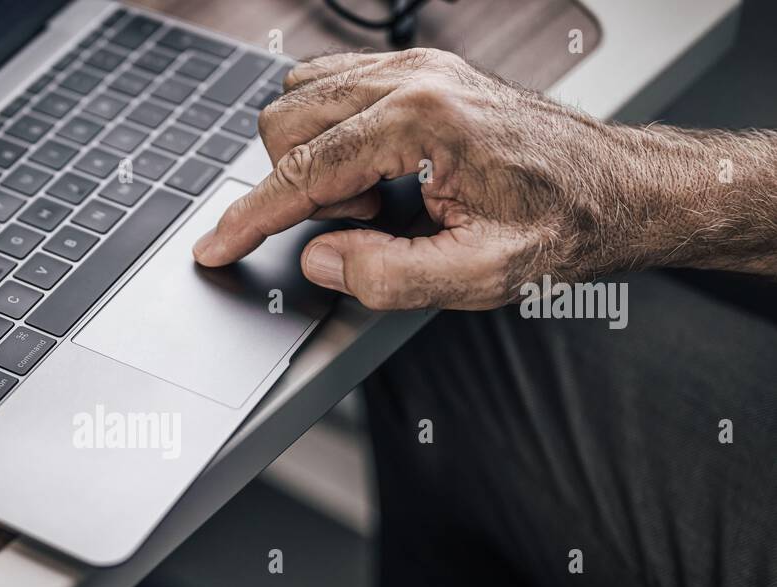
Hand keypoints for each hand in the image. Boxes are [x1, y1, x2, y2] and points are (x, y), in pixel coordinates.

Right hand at [191, 48, 776, 308]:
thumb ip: (389, 276)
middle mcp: (414, 77)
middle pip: (286, 122)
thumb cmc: (559, 226)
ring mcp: (415, 66)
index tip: (214, 245)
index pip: (303, 171)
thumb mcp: (479, 276)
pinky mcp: (419, 70)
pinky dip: (331, 136)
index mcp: (424, 120)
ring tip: (375, 201)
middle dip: (297, 187)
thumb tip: (320, 257)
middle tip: (360, 225)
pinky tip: (377, 173)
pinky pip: (332, 88)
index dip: (249, 218)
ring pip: (300, 98)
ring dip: (313, 159)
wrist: (614, 189)